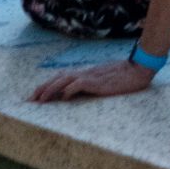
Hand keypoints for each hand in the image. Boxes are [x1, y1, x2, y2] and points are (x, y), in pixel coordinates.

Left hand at [31, 57, 155, 102]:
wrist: (139, 69)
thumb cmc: (125, 76)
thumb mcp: (104, 80)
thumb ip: (91, 84)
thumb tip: (75, 94)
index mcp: (86, 74)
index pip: (62, 77)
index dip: (47, 85)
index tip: (35, 96)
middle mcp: (85, 73)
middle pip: (59, 78)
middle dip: (43, 88)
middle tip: (30, 99)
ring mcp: (91, 76)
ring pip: (65, 80)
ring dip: (51, 89)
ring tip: (40, 99)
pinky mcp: (98, 82)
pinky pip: (80, 84)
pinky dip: (70, 89)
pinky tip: (65, 96)